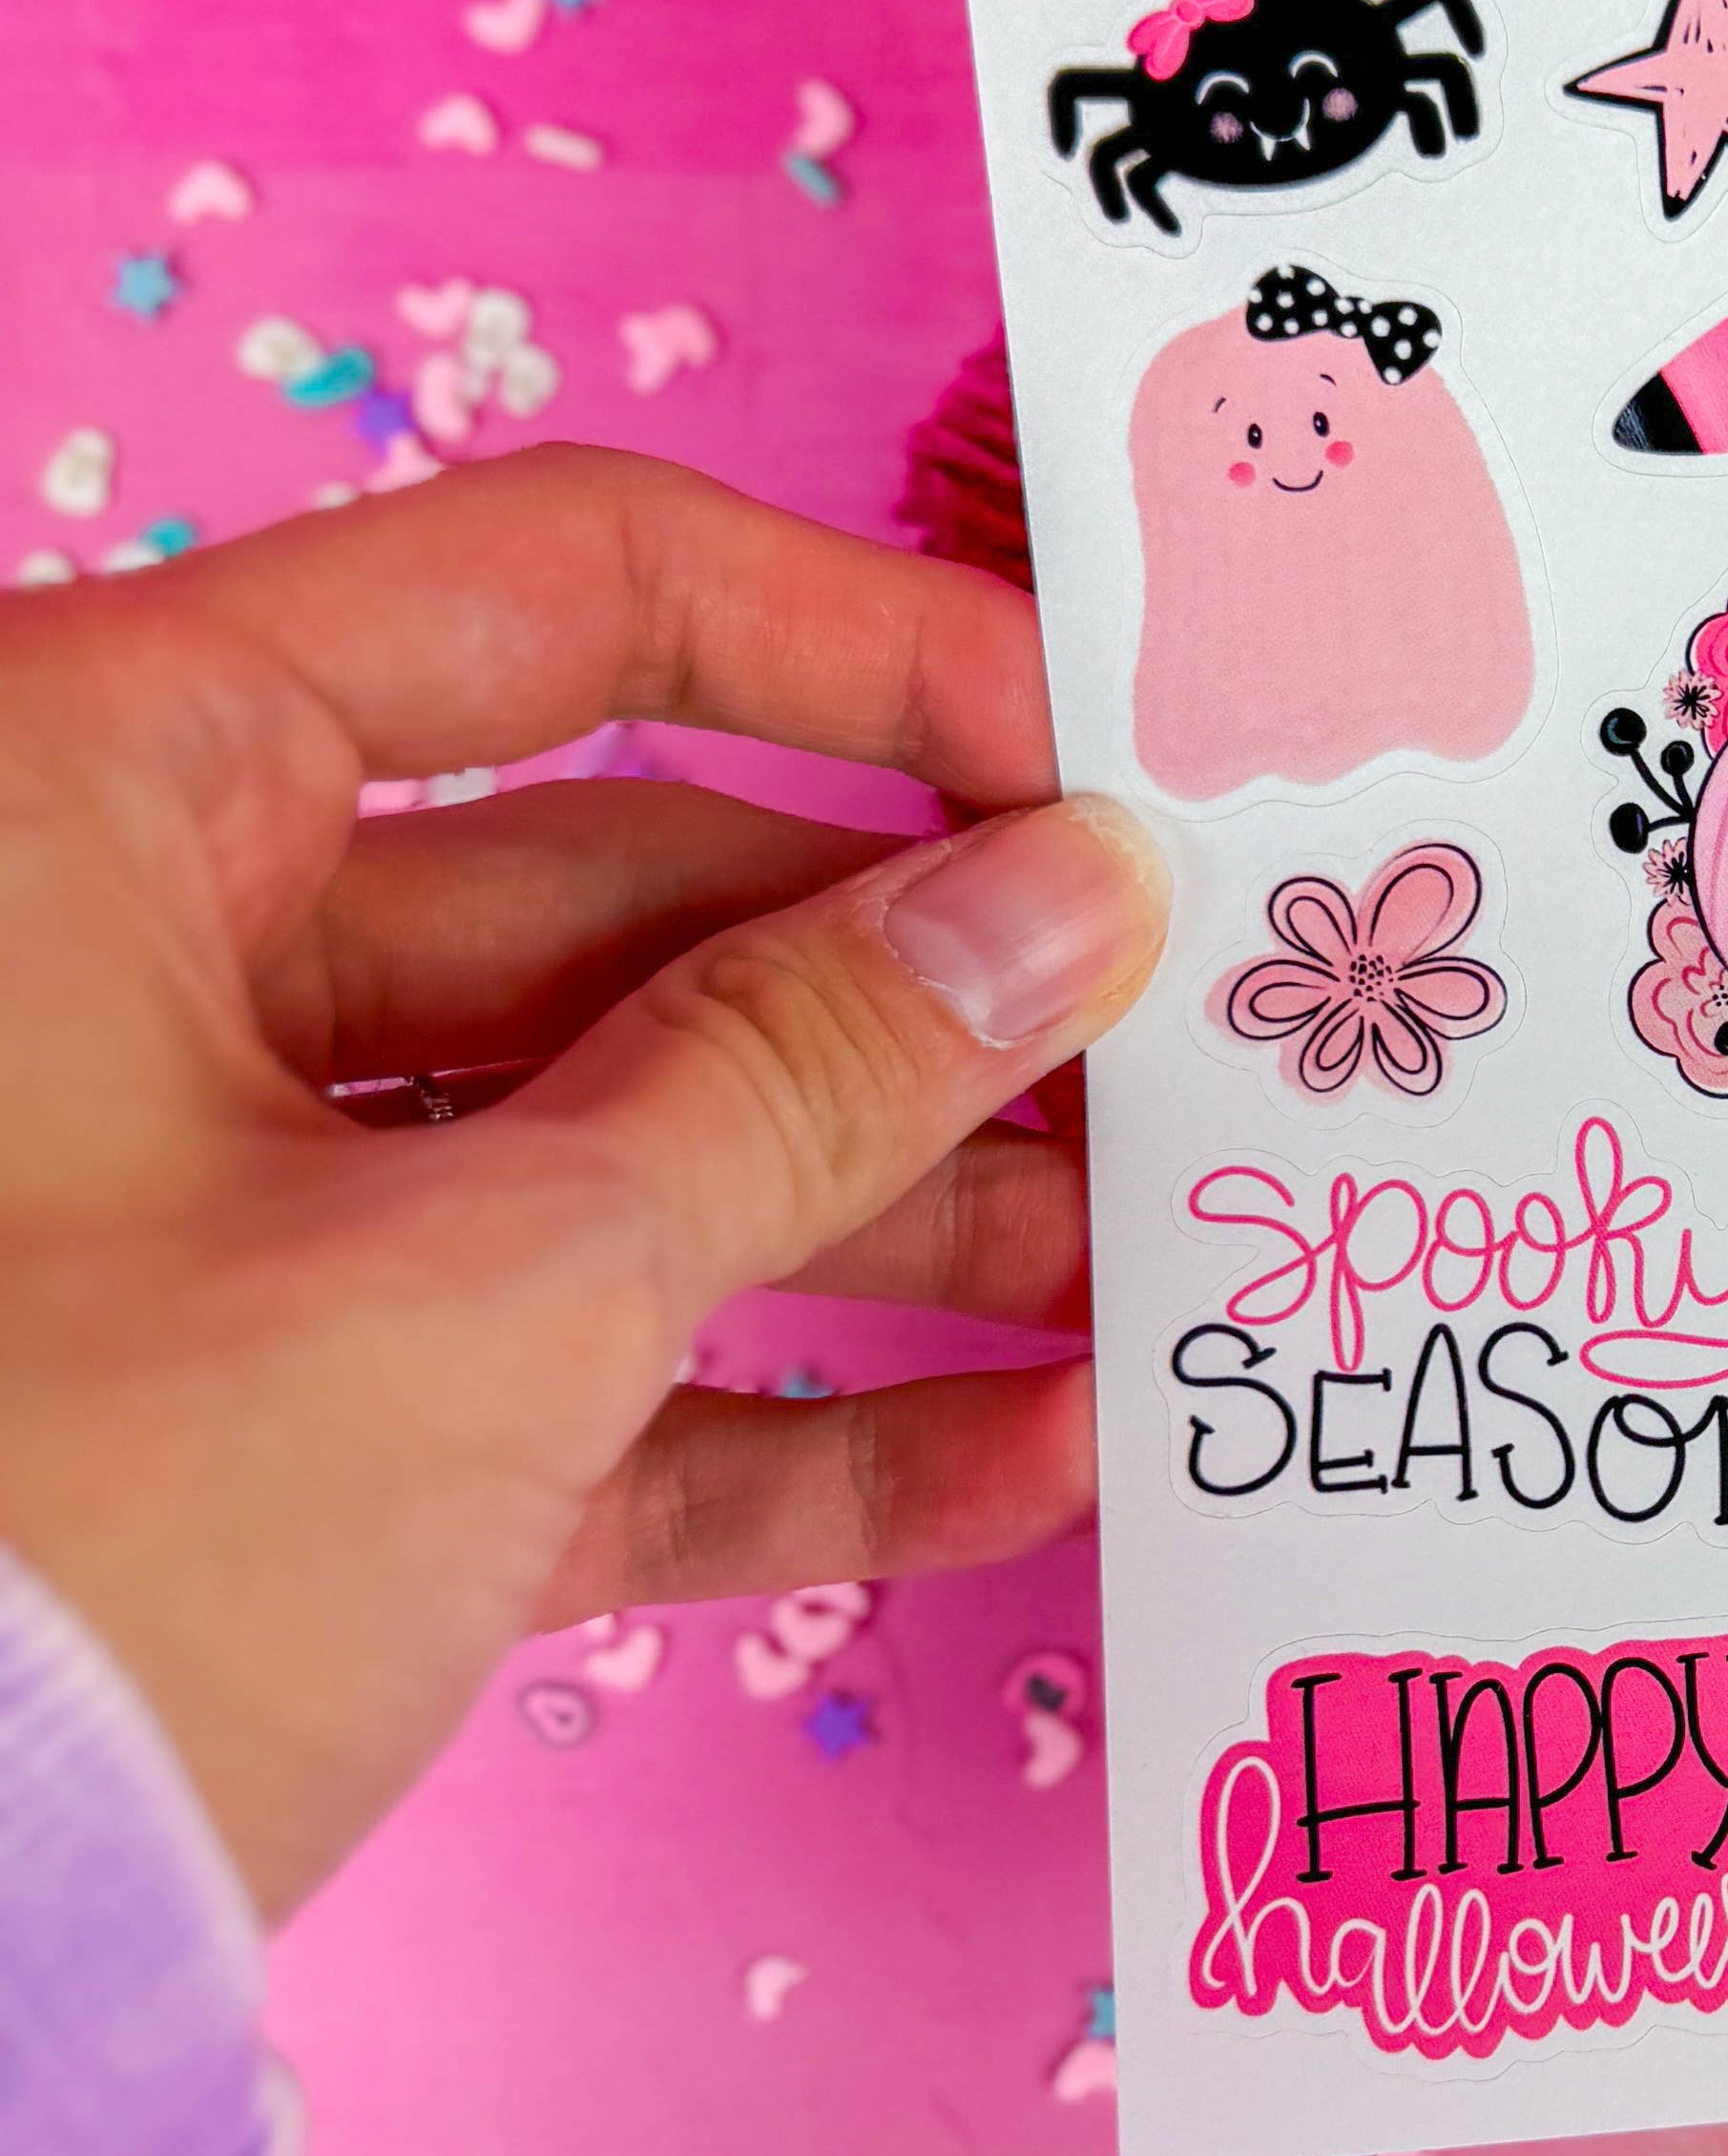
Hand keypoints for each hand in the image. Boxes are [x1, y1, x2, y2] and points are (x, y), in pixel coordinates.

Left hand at [0, 448, 1166, 1915]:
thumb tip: (1073, 899)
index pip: (558, 596)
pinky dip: (774, 1412)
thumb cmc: (70, 1558)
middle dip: (927, 994)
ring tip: (1154, 1279)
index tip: (1104, 758)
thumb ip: (804, 1078)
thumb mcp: (483, 1297)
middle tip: (1189, 1056)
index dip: (868, 658)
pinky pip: (554, 1371)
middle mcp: (128, 958)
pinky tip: (1025, 1453)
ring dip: (897, 1220)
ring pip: (605, 1143)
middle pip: (619, 891)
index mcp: (105, 792)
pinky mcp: (251, 1438)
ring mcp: (186, 1204)